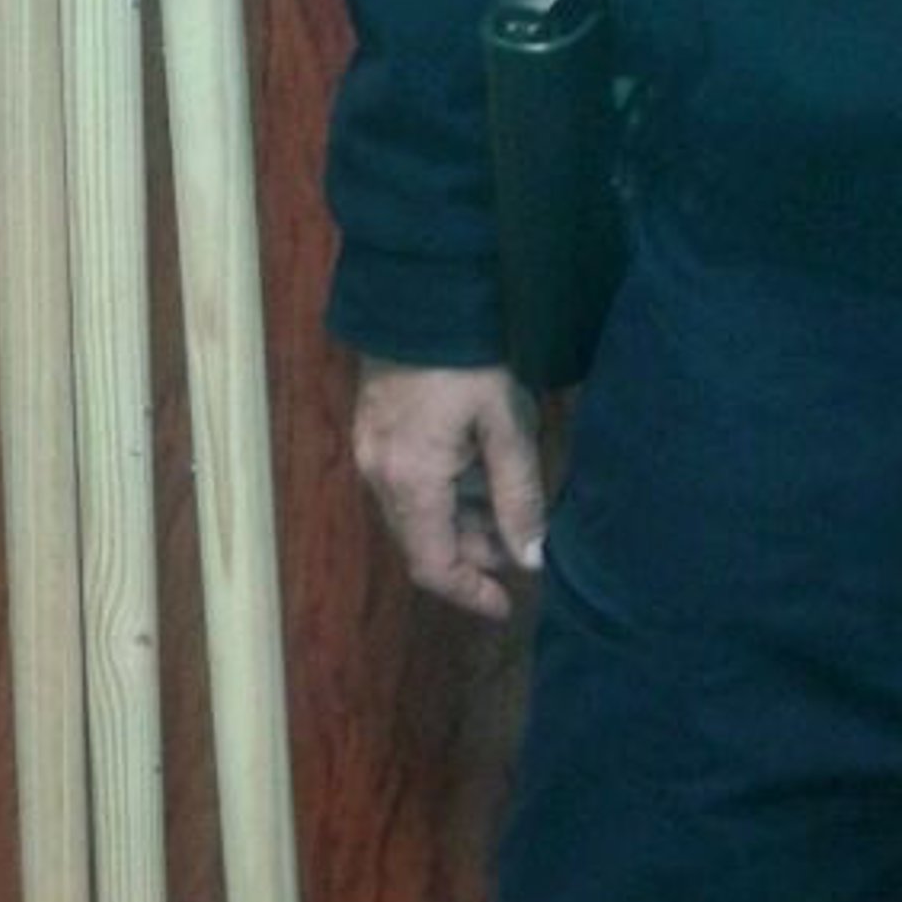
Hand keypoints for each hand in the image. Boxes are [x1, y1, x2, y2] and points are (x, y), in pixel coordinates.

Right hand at [351, 359, 544, 621]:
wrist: (421, 294)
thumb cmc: (472, 358)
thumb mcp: (508, 427)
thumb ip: (518, 497)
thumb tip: (531, 560)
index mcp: (412, 483)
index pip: (433, 566)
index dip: (470, 594)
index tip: (507, 607)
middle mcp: (379, 478)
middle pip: (422, 543)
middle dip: (472, 555)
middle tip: (522, 543)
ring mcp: (370, 455)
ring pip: (414, 516)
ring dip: (459, 524)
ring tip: (507, 504)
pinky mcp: (371, 434)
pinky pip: (405, 487)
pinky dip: (442, 497)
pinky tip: (476, 473)